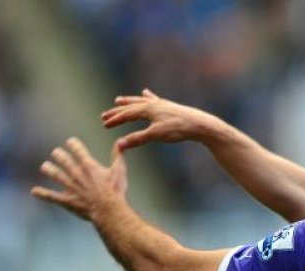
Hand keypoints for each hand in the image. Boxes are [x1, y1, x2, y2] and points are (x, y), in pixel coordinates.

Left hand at [32, 138, 126, 220]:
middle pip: (64, 160)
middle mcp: (77, 174)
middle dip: (59, 155)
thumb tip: (120, 141)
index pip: (78, 150)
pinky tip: (34, 191)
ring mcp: (70, 187)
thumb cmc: (116, 190)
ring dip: (49, 169)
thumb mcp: (119, 170)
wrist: (109, 210)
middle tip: (56, 152)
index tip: (70, 142)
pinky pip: (52, 196)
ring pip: (55, 175)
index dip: (73, 144)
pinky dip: (43, 194)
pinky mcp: (67, 200)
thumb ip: (118, 155)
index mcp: (89, 166)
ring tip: (45, 166)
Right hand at [101, 89, 220, 150]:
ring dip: (129, 101)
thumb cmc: (178, 129)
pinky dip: (148, 97)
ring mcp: (161, 103)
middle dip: (117, 112)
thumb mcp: (155, 135)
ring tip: (119, 100)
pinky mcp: (170, 106)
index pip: (126, 115)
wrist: (200, 124)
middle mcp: (152, 103)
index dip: (115, 120)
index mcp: (147, 109)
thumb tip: (118, 145)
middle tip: (104, 115)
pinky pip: (155, 100)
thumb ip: (136, 139)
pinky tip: (146, 92)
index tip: (104, 126)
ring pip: (141, 101)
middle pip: (130, 106)